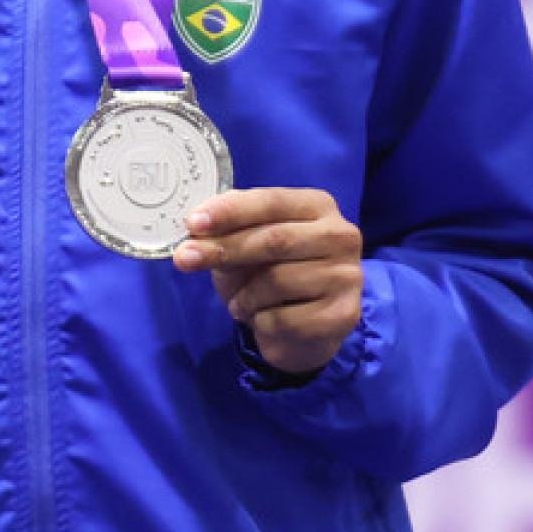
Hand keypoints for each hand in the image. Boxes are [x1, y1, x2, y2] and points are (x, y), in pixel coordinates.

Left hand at [173, 187, 364, 376]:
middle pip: (275, 239)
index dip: (231, 211)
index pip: (272, 201)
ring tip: (240, 302)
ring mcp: (347, 276)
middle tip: (185, 259)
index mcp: (318, 206)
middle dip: (225, 248)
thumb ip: (229, 232)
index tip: (193, 223)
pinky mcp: (344, 314)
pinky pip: (285, 318)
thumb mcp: (248, 247)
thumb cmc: (272, 275)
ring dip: (244, 295)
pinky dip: (260, 321)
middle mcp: (341, 235)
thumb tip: (195, 231)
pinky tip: (261, 319)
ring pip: (277, 281)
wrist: (304, 330)